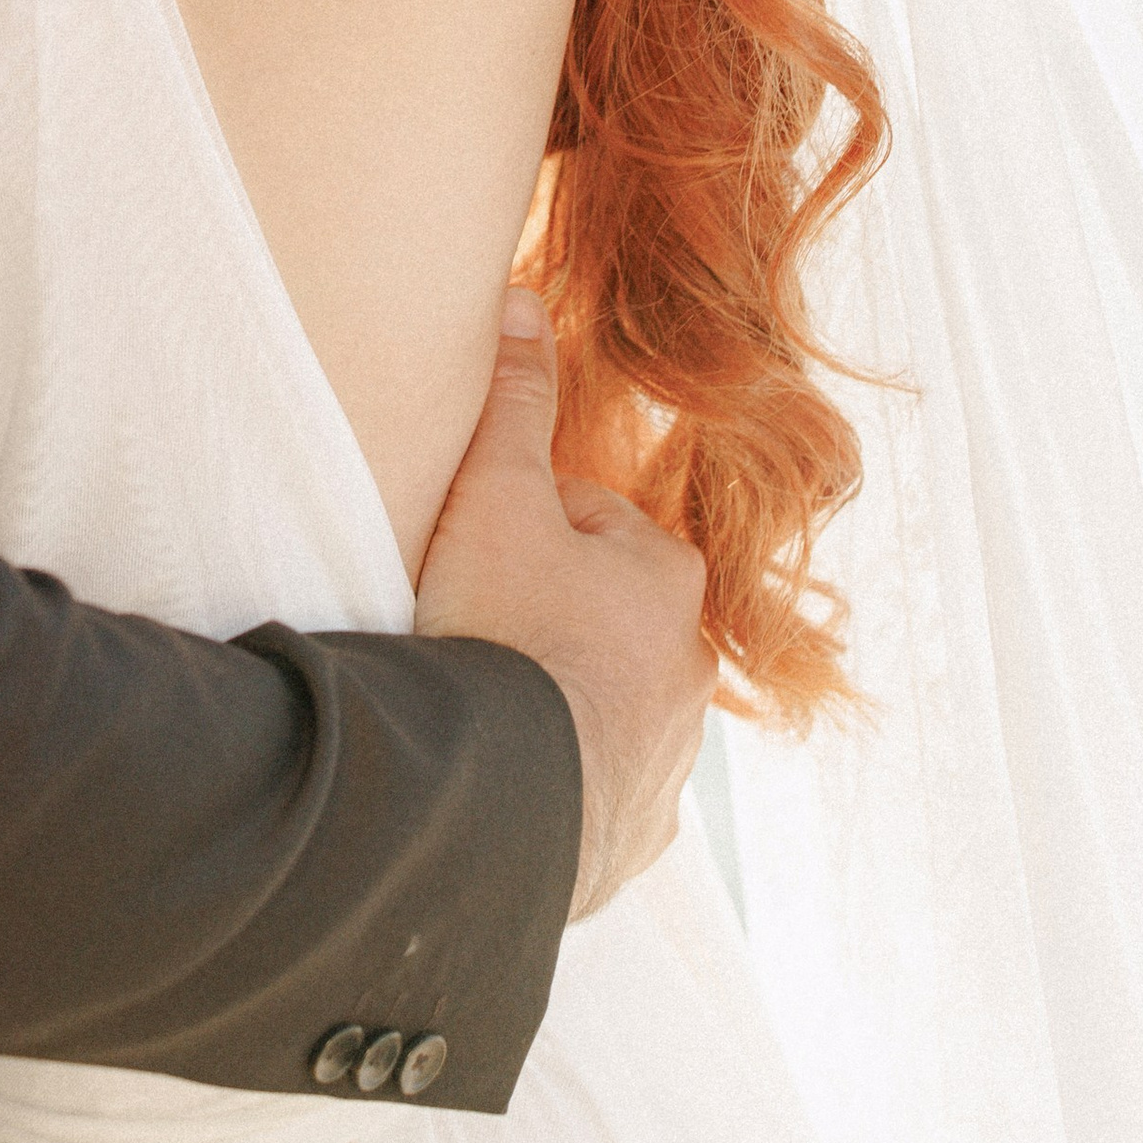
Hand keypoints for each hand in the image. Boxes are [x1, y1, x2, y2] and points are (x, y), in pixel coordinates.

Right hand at [414, 287, 715, 917]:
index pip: (584, 521)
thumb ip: (513, 397)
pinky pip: (584, 796)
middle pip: (595, 615)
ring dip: (544, 701)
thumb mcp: (494, 493)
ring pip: (595, 706)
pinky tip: (493, 780)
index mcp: (667, 580)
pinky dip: (546, 786)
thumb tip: (523, 299)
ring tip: (467, 705)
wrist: (492, 802)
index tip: (461, 554)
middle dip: (538, 615)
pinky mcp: (628, 843)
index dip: (513, 526)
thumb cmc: (500, 632)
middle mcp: (687, 673)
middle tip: (456, 626)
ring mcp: (664, 765)